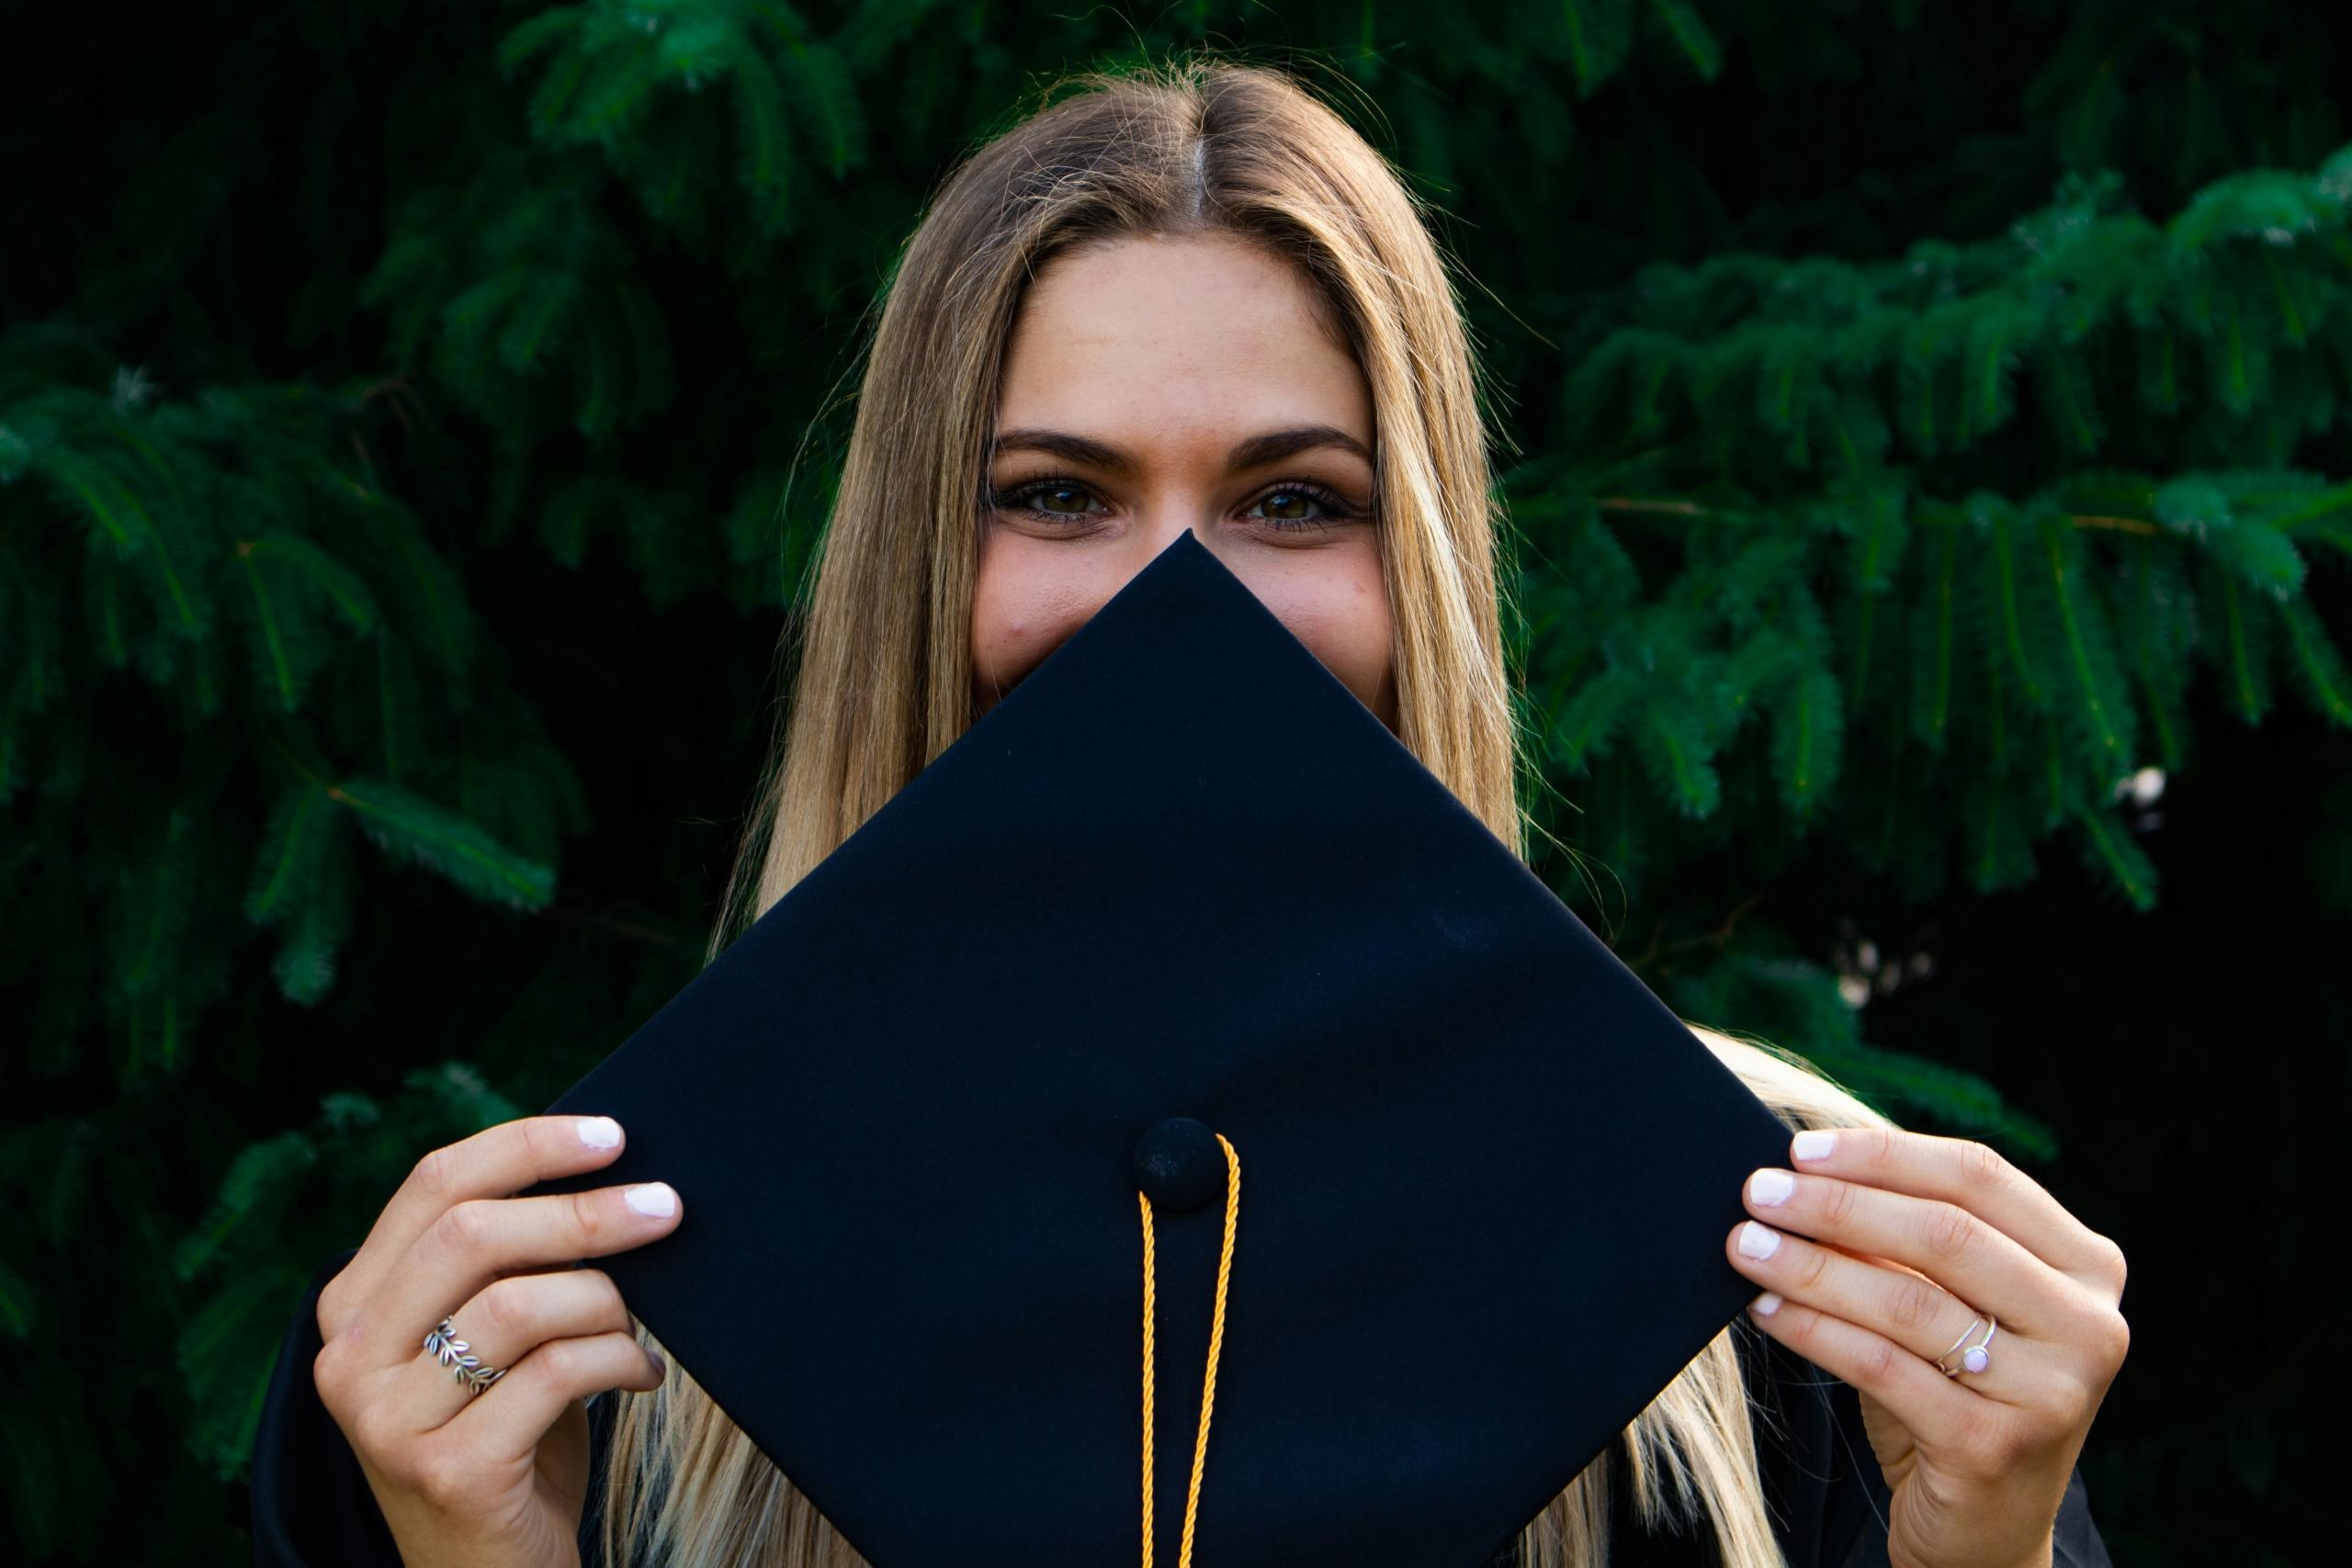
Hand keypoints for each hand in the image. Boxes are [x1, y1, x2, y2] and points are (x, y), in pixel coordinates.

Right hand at [311, 1115, 683, 1567]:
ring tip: (635, 1327)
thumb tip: (606, 1170)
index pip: (432, 1186)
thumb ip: (505, 1266)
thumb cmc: (507, 1438)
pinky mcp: (447, 1471)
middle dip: (583, 1213)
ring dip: (606, 1301)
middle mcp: (349, 1359)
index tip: (610, 1135)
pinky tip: (642, 1375)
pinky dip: (620, 1361)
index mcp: (353, 1306)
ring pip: (518, 1305)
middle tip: (664, 1208)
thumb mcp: (485, 1342)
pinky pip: (556, 1375)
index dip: (526, 1145)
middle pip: (472, 1236)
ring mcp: (388, 1420)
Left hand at [1725, 1126, 2127, 1567]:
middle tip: (1759, 1192)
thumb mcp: (1951, 1305)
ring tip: (1746, 1245)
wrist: (1984, 1528)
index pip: (1980, 1178)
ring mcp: (2050, 1391)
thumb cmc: (1958, 1391)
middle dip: (1837, 1205)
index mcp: (2088, 1266)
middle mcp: (2089, 1325)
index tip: (1802, 1148)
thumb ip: (1906, 1241)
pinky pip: (1882, 1366)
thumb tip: (1806, 1172)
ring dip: (1811, 1265)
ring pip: (1908, 1301)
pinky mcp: (1994, 1446)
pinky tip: (1766, 1309)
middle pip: (1944, 1234)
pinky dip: (1814, 1330)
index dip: (1885, 1155)